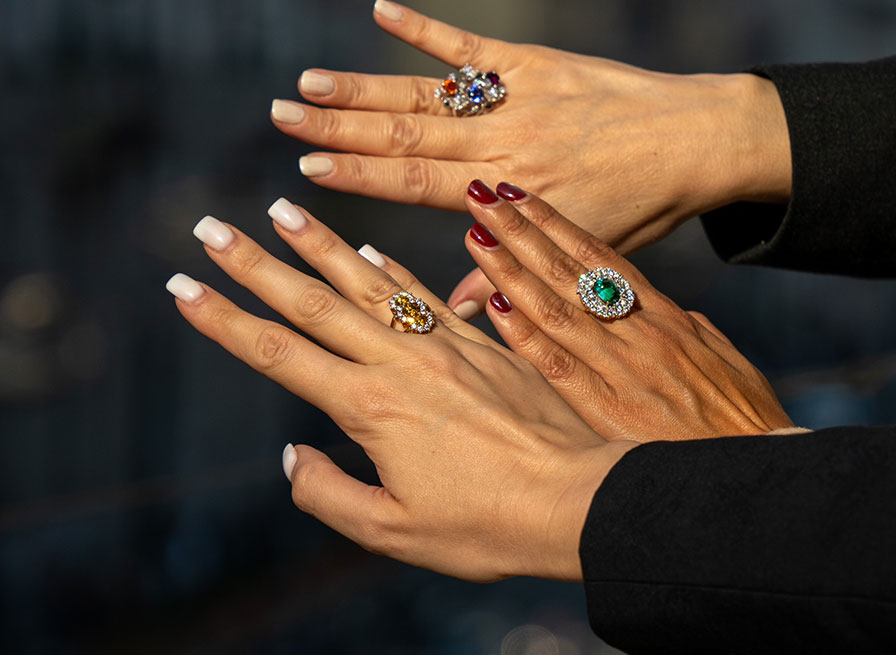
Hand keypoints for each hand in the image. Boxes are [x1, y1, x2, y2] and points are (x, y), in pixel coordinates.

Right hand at [168, 200, 636, 581]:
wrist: (579, 499)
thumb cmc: (486, 526)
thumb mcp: (393, 531)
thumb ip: (329, 494)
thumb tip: (293, 458)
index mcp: (370, 409)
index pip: (279, 355)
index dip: (224, 321)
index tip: (183, 286)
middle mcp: (401, 364)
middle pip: (314, 304)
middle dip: (255, 265)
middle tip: (211, 227)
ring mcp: (445, 347)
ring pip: (370, 285)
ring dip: (321, 246)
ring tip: (284, 210)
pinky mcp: (484, 344)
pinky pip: (427, 296)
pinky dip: (392, 269)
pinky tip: (370, 249)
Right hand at [270, 1, 790, 316]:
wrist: (702, 141)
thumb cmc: (643, 205)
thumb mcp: (580, 253)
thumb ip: (512, 278)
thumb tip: (453, 309)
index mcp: (511, 193)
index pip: (418, 186)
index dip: (360, 179)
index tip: (308, 171)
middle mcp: (506, 142)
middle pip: (407, 135)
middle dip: (339, 129)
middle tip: (281, 117)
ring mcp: (520, 97)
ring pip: (428, 94)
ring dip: (365, 87)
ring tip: (309, 82)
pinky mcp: (538, 62)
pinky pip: (474, 45)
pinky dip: (427, 29)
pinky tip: (382, 10)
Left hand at [460, 180, 793, 442]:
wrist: (757, 475)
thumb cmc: (748, 425)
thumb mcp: (728, 365)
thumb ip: (696, 336)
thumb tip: (679, 317)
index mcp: (668, 319)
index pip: (602, 260)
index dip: (559, 225)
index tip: (523, 196)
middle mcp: (640, 333)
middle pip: (570, 271)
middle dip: (523, 231)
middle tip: (483, 195)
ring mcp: (623, 370)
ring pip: (555, 308)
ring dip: (510, 269)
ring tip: (476, 235)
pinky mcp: (607, 411)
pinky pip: (556, 365)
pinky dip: (522, 334)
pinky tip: (493, 307)